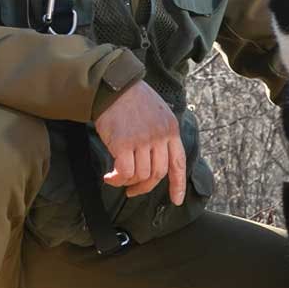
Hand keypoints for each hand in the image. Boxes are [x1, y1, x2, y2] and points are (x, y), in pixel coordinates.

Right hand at [93, 81, 186, 204]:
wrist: (114, 87)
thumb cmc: (133, 99)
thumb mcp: (158, 113)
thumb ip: (162, 134)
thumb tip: (158, 159)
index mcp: (171, 130)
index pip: (179, 163)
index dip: (178, 185)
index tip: (176, 200)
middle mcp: (160, 136)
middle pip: (158, 173)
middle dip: (145, 187)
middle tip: (133, 190)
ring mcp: (143, 140)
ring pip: (141, 175)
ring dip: (128, 182)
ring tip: (117, 178)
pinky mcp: (124, 143)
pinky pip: (125, 172)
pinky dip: (117, 179)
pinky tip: (109, 177)